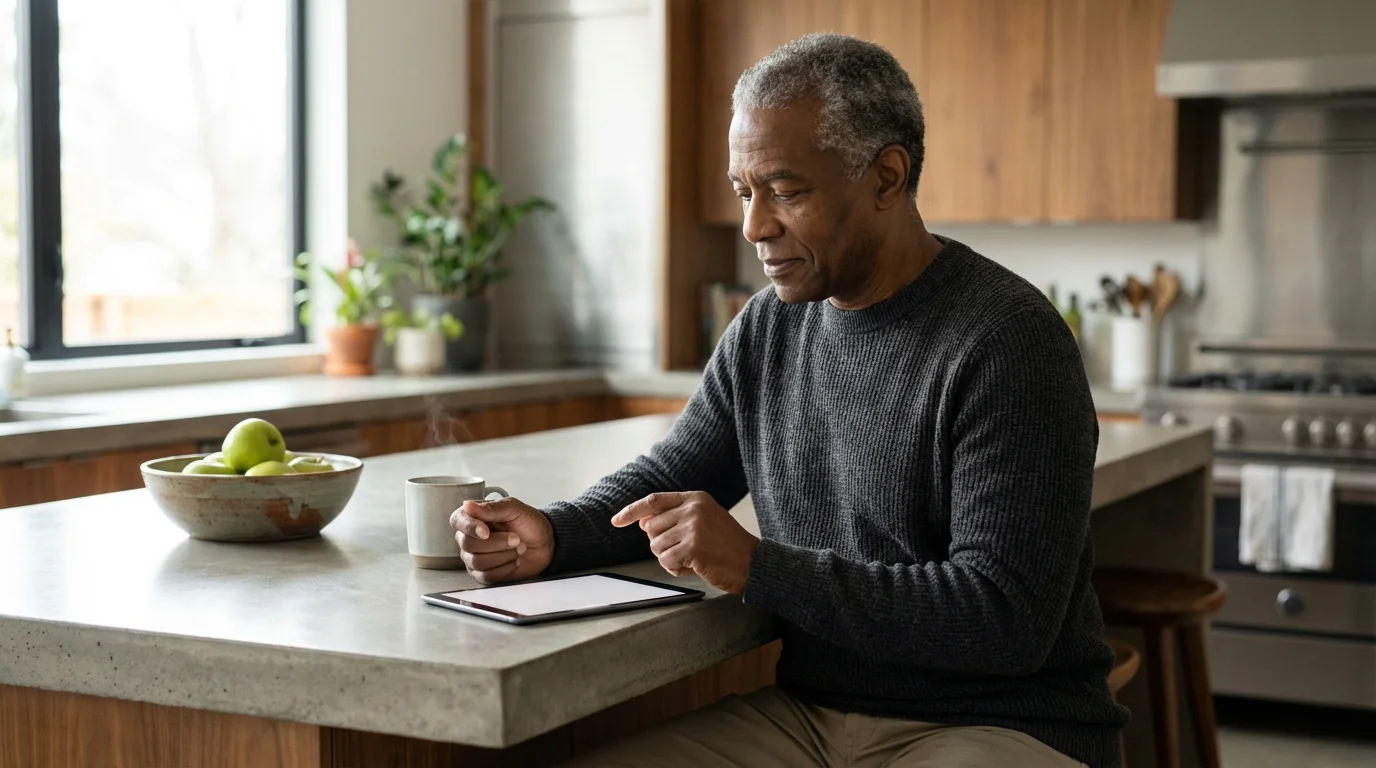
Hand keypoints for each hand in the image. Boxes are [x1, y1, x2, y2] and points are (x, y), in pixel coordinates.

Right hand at [450, 497, 554, 583]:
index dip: (470, 527)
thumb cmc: (529, 523)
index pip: (458, 520)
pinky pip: (486, 577)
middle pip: (468, 544)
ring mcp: (474, 558)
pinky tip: (514, 560)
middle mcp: (469, 537)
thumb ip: (492, 508)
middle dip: (497, 543)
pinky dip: (505, 569)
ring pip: (477, 562)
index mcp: (474, 517)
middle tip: (516, 538)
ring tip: (518, 548)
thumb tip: (467, 505)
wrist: (545, 544)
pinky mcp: (483, 574)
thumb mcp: (514, 509)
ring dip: (504, 555)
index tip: (486, 531)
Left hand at [611, 491, 758, 594]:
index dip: (632, 511)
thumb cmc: (726, 544)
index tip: (616, 520)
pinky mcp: (693, 547)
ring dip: (669, 558)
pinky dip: (675, 568)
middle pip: (651, 527)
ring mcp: (693, 527)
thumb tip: (642, 521)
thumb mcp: (703, 520)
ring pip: (656, 546)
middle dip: (661, 544)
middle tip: (684, 550)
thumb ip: (674, 517)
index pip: (653, 501)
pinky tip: (694, 566)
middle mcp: (693, 508)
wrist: (752, 562)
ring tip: (693, 558)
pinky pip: (665, 561)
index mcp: (695, 498)